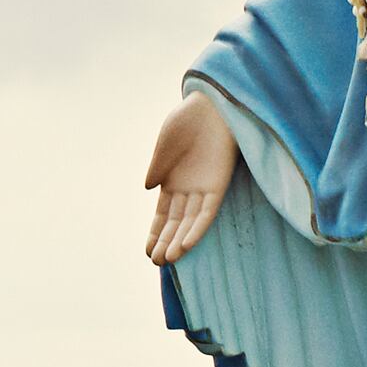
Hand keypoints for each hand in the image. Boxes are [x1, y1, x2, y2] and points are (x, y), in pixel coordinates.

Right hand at [143, 91, 239, 265]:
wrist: (212, 104)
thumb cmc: (187, 120)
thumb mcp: (166, 144)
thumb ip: (158, 166)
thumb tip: (148, 188)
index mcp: (172, 181)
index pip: (163, 215)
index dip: (154, 232)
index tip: (146, 251)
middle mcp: (188, 189)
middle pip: (176, 223)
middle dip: (165, 242)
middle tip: (156, 263)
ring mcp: (204, 188)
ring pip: (191, 222)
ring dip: (180, 241)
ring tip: (169, 260)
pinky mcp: (220, 184)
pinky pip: (208, 212)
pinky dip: (197, 228)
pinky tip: (187, 244)